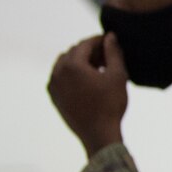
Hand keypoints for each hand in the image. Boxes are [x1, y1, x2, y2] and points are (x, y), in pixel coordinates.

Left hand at [48, 34, 128, 155]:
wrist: (98, 134)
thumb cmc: (110, 105)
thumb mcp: (118, 76)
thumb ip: (113, 52)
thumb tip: (110, 37)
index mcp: (72, 65)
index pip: (85, 44)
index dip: (99, 40)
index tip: (111, 42)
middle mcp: (57, 72)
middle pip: (73, 52)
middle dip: (89, 51)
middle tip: (107, 56)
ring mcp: (53, 85)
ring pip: (64, 64)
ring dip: (80, 62)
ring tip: (98, 69)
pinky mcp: (54, 97)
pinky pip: (60, 77)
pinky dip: (72, 74)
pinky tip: (87, 81)